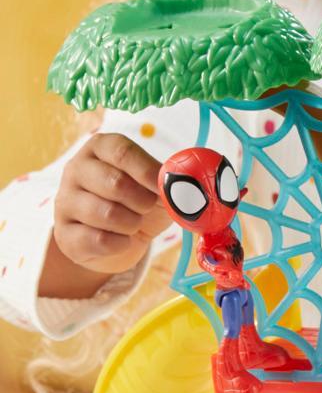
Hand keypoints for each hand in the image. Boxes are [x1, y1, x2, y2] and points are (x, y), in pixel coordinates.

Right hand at [48, 133, 172, 283]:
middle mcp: (76, 169)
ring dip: (132, 224)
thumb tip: (185, 183)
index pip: (122, 151)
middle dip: (143, 201)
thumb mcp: (157, 188)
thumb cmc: (140, 204)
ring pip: (107, 214)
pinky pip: (99, 240)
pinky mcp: (64, 233)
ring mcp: (65, 201)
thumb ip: (170, 181)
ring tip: (133, 223)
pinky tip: (121, 240)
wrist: (119, 241)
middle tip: (147, 207)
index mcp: (101, 148)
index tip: (164, 187)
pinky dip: (121, 244)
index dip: (148, 171)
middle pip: (115, 183)